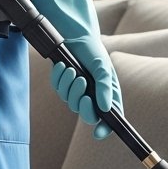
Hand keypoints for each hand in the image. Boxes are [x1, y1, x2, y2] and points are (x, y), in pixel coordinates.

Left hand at [32, 0, 121, 138]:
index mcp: (107, 93)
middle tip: (82, 90)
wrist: (73, 35)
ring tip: (73, 71)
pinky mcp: (62, 82)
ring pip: (70, 102)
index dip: (105, 128)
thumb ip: (106, 87)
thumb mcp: (103, 66)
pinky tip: (63, 67)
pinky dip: (60, 79)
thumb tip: (106, 109)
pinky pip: (58, 89)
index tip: (98, 133)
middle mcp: (92, 94)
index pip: (109, 118)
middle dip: (83, 105)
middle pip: (87, 114)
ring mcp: (76, 89)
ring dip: (70, 87)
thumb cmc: (92, 50)